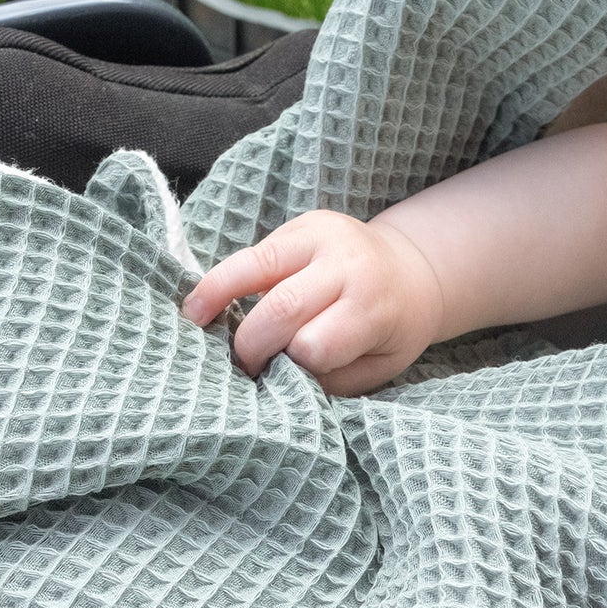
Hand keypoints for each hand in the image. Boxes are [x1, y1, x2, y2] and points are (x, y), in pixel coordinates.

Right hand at [182, 210, 445, 392]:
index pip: (314, 344)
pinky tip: (204, 300)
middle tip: (242, 368)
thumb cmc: (393, 329)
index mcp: (372, 306)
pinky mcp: (302, 225)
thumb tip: (280, 382)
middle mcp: (348, 264)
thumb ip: (333, 378)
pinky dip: (226, 278)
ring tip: (193, 322)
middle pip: (282, 307)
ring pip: (256, 266)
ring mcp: (323, 237)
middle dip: (252, 344)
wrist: (413, 271)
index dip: (291, 366)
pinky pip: (255, 252)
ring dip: (218, 296)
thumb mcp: (378, 367)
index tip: (279, 380)